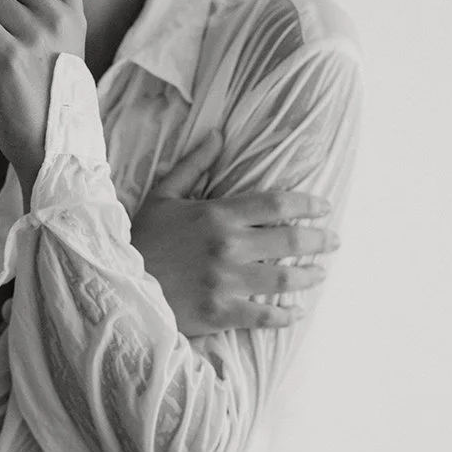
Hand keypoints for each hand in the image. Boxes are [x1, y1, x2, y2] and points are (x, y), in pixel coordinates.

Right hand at [130, 132, 338, 336]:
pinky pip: (262, 316)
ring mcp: (225, 282)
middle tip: (334, 241)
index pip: (276, 203)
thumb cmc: (141, 239)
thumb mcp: (163, 195)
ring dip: (308, 277)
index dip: (307, 203)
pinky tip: (296, 313)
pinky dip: (283, 316)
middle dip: (319, 240)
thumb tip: (218, 134)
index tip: (325, 206)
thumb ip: (194, 166)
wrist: (116, 286)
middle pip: (289, 240)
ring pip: (282, 279)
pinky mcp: (219, 313)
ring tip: (321, 275)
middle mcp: (228, 247)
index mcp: (217, 215)